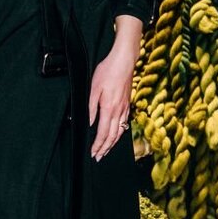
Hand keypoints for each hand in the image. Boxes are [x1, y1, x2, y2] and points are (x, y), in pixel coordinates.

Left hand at [88, 16, 143, 160]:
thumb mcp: (94, 88)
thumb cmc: (107, 72)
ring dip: (113, 143)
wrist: (124, 62)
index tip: (94, 153)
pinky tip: (117, 135)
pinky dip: (120, 133)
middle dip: (105, 148)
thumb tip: (90, 123)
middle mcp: (118, 111)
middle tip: (99, 157)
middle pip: (112, 136)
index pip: (103, 133)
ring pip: (120, 131)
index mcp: (108, 109)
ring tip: (107, 150)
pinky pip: (124, 123)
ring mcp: (125, 108)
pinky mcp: (127, 104)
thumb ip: (91, 108)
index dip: (98, 145)